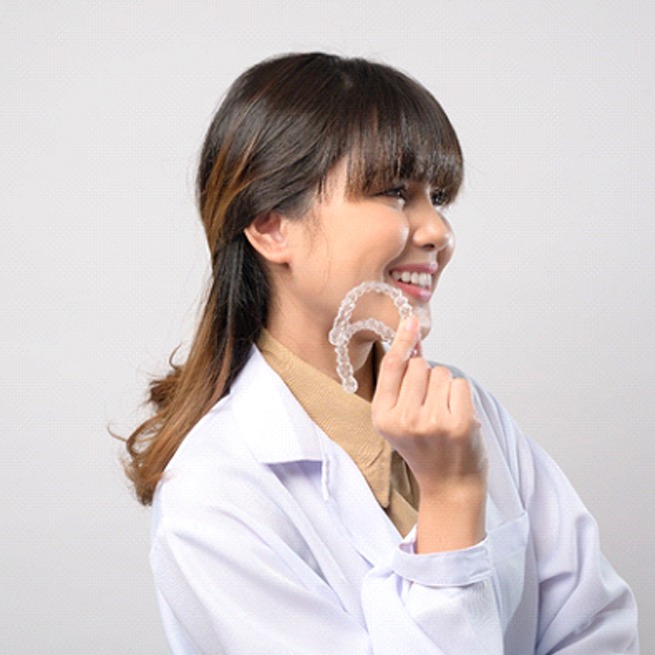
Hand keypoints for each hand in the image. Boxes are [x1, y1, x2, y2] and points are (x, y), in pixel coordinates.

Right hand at [371, 315, 487, 550]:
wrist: (449, 484)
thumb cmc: (425, 447)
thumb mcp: (399, 419)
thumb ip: (401, 383)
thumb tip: (411, 340)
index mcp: (382, 417)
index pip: (392, 367)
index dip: (402, 341)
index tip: (409, 320)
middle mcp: (403, 419)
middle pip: (420, 365)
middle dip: (428, 377)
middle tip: (430, 407)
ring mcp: (431, 422)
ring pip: (441, 373)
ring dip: (446, 388)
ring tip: (444, 415)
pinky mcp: (457, 423)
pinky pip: (460, 384)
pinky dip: (462, 397)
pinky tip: (458, 418)